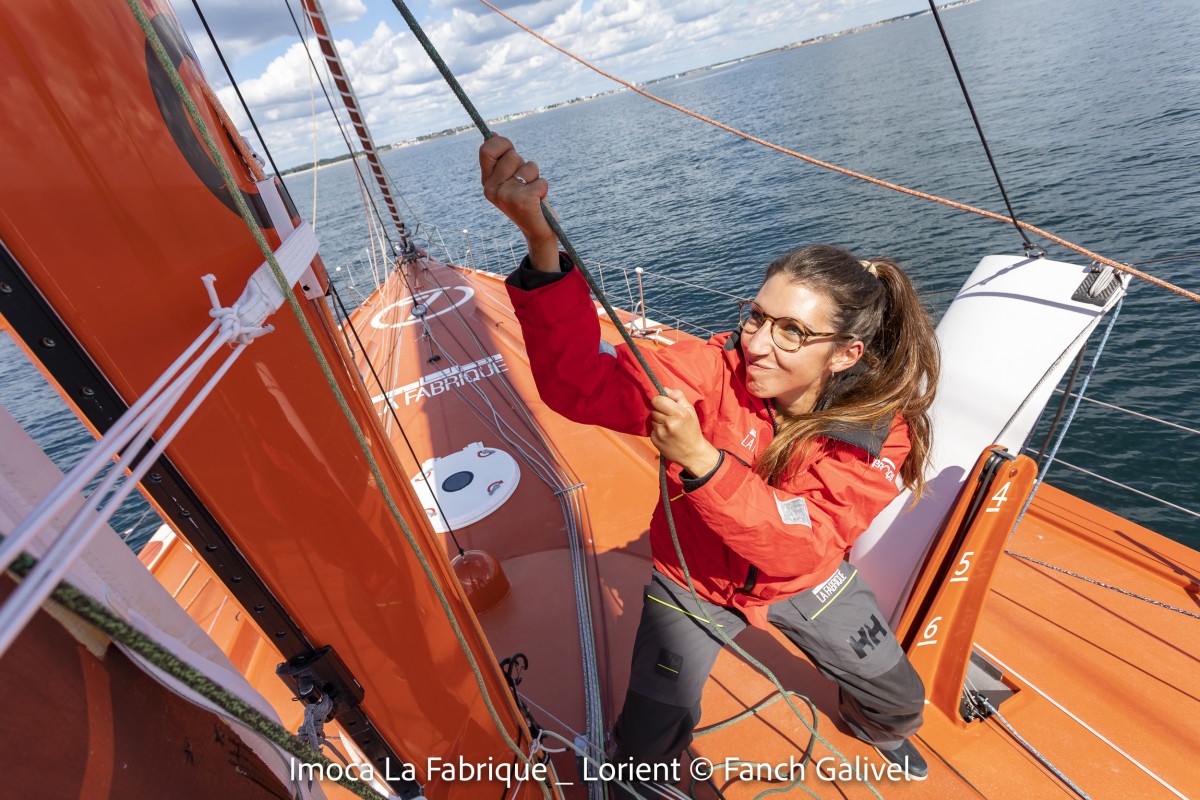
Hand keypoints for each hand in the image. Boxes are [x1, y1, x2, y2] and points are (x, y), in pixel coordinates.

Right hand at [479, 136, 558, 270]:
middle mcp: (491, 189)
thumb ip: (502, 160)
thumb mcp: (511, 178)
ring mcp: (505, 196)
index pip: (487, 149)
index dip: (502, 144)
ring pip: (529, 166)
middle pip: (512, 155)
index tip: (512, 150)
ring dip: (536, 177)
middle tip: (525, 182)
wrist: (537, 231)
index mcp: (487, 182)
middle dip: (524, 164)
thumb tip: (492, 135)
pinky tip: (539, 201)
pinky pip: (541, 180)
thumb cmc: (527, 201)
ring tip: (533, 192)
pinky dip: (544, 187)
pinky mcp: (522, 201)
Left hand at [649, 388, 720, 476]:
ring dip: (658, 420)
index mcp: (679, 414)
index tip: (666, 404)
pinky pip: (652, 428)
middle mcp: (668, 423)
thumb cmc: (692, 429)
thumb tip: (665, 389)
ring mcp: (660, 433)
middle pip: (654, 408)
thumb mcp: (690, 410)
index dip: (661, 400)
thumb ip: (678, 397)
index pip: (657, 400)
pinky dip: (657, 429)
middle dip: (660, 410)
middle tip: (669, 416)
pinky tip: (666, 434)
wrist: (692, 453)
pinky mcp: (654, 440)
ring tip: (669, 426)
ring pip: (652, 418)